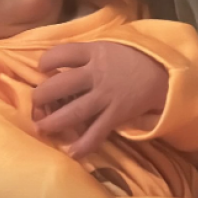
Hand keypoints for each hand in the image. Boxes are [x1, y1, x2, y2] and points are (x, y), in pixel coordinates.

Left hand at [33, 41, 167, 158]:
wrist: (163, 73)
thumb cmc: (130, 58)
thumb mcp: (107, 45)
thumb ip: (84, 54)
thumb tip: (57, 62)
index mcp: (94, 52)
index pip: (62, 53)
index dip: (47, 61)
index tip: (42, 68)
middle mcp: (97, 74)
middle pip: (61, 85)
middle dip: (42, 96)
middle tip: (35, 103)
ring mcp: (106, 96)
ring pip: (74, 111)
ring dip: (54, 122)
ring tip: (41, 128)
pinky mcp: (116, 115)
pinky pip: (97, 133)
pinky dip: (83, 145)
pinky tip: (71, 152)